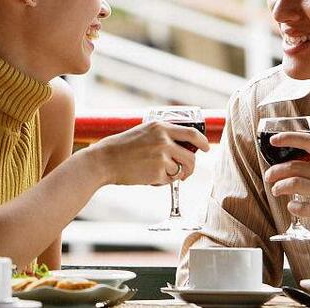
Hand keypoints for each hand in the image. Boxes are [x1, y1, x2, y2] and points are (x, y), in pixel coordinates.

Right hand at [88, 120, 208, 185]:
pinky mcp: (158, 171)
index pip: (191, 133)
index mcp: (160, 127)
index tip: (206, 148)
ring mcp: (162, 155)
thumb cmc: (121, 148)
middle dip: (190, 168)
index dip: (202, 142)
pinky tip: (148, 177)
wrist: (104, 160)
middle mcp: (164, 139)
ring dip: (176, 175)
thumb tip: (183, 150)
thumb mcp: (143, 133)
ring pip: (182, 170)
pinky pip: (169, 180)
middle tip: (184, 172)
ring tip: (161, 175)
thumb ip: (162, 137)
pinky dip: (162, 181)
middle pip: (191, 157)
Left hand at [264, 132, 309, 237]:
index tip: (274, 140)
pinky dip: (293, 207)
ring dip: (279, 187)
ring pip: (295, 184)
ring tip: (276, 190)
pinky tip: (292, 206)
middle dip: (275, 171)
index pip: (309, 141)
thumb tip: (297, 157)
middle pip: (295, 166)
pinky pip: (304, 208)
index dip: (288, 137)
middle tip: (269, 176)